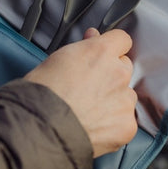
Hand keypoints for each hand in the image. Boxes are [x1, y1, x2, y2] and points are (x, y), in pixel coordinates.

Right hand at [24, 28, 138, 158]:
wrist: (41, 129)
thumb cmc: (41, 95)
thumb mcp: (57, 59)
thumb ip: (82, 48)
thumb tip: (93, 39)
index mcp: (101, 52)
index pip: (122, 39)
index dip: (111, 48)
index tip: (104, 55)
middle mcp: (118, 73)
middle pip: (124, 68)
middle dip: (111, 74)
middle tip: (89, 87)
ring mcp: (125, 100)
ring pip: (127, 96)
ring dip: (114, 100)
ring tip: (89, 111)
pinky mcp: (126, 125)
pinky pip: (126, 121)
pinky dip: (113, 124)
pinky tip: (95, 126)